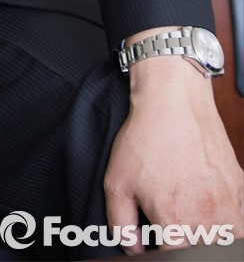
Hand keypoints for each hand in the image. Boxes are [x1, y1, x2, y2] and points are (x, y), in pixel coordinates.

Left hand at [105, 48, 243, 254]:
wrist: (174, 102)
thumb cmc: (146, 138)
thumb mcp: (117, 181)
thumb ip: (121, 224)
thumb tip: (134, 249)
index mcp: (174, 221)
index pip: (173, 260)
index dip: (162, 255)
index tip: (158, 244)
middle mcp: (206, 219)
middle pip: (201, 253)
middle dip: (184, 247)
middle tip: (172, 228)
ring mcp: (228, 207)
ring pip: (225, 243)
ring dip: (209, 241)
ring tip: (192, 226)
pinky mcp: (240, 193)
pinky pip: (240, 226)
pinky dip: (230, 229)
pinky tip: (213, 220)